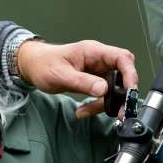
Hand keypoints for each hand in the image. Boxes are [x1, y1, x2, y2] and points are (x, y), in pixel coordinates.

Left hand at [17, 39, 137, 117]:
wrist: (32, 67)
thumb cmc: (43, 64)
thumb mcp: (61, 74)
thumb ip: (82, 82)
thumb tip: (102, 89)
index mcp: (93, 52)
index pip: (122, 57)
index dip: (130, 73)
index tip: (130, 90)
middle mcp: (98, 60)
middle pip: (122, 74)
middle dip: (122, 94)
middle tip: (119, 110)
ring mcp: (97, 71)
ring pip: (113, 88)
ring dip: (106, 103)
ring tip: (89, 111)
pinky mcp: (93, 81)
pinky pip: (102, 95)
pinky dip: (95, 104)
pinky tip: (83, 111)